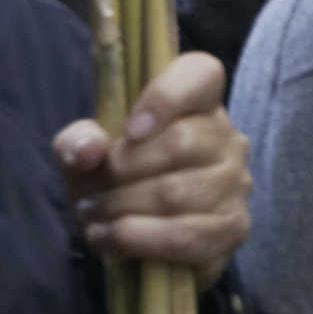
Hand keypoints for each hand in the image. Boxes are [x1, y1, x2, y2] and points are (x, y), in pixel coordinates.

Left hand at [53, 51, 248, 285]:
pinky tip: (110, 239)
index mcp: (198, 103)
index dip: (165, 96)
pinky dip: (137, 239)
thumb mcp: (86, 153)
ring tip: (93, 216)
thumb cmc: (118, 180)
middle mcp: (228, 139)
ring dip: (121, 209)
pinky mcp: (232, 228)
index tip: (129, 130)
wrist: (139, 234)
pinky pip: (184, 235)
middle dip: (120, 171)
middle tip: (88, 192)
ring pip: (177, 193)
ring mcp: (235, 185)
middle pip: (180, 142)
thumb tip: (88, 151)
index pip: (200, 74)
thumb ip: (77, 141)